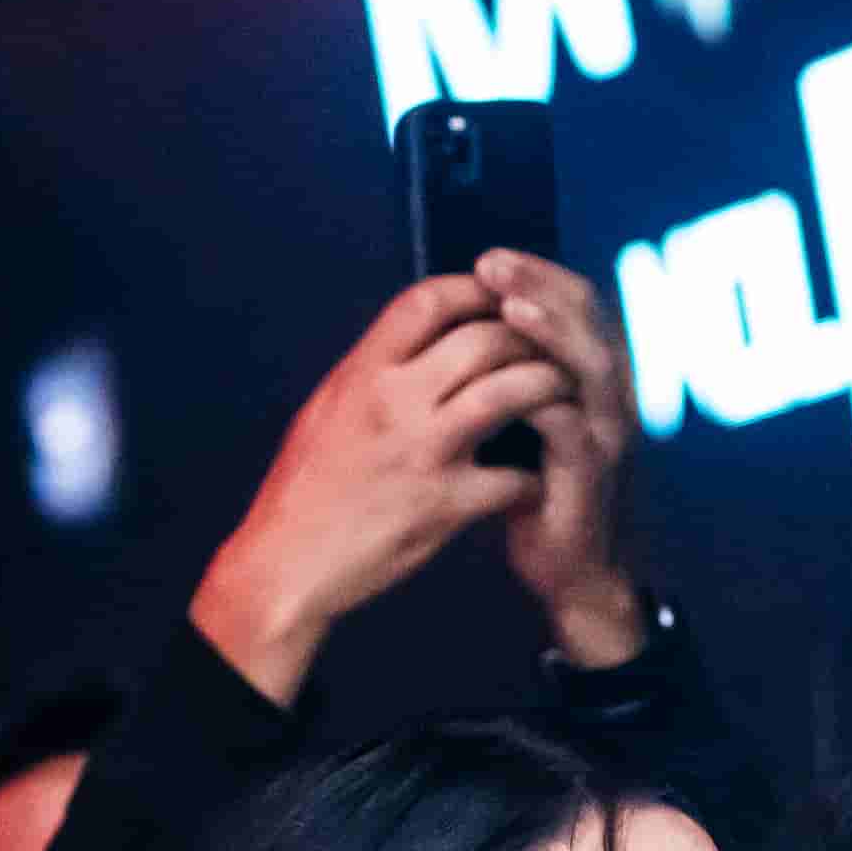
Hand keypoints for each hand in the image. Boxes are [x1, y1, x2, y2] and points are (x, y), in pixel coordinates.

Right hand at [185, 279, 574, 703]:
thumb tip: (415, 336)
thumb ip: (374, 369)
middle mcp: (394, 402)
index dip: (475, 289)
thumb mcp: (327, 408)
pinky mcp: (446, 506)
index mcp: (362, 372)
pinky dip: (534, 475)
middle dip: (526, 336)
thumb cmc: (305, 486)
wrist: (286, 562)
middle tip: (549, 345)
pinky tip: (539, 477)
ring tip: (565, 390)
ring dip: (548, 386)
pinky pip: (513, 478)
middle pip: (483, 339)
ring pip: (510, 393)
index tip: (500, 295)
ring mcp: (424, 452)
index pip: (428, 301)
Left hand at [469, 250, 647, 666]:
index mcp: (591, 377)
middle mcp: (609, 397)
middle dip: (539, 285)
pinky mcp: (592, 477)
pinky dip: (545, 402)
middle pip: (588, 319)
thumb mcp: (521, 423)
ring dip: (550, 331)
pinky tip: (510, 383)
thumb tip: (461, 322)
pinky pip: (573, 428)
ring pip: (591, 366)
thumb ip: (507, 375)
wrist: (569, 572)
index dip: (538, 275)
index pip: (575, 303)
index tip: (489, 258)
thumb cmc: (534, 493)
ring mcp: (607, 436)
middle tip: (492, 262)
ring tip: (509, 305)